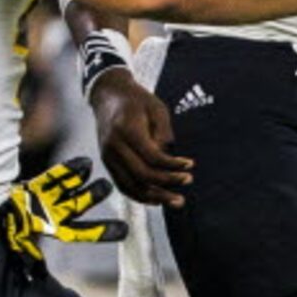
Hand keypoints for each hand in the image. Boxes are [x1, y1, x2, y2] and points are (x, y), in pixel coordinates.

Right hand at [6, 156, 127, 260]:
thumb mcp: (16, 252)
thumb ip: (27, 262)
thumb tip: (35, 278)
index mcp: (51, 232)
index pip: (81, 233)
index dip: (102, 231)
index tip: (125, 231)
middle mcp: (52, 215)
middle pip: (78, 207)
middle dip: (93, 197)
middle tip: (108, 188)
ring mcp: (44, 200)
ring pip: (68, 189)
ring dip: (82, 182)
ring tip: (95, 170)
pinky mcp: (33, 187)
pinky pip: (53, 178)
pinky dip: (67, 171)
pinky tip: (84, 164)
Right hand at [89, 70, 191, 208]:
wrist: (108, 95)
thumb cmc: (136, 100)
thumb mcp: (157, 109)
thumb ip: (164, 134)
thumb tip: (169, 161)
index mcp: (126, 130)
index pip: (152, 156)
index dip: (173, 165)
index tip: (190, 165)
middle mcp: (114, 146)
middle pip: (141, 175)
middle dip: (167, 183)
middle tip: (188, 182)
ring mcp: (107, 156)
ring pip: (130, 186)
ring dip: (155, 197)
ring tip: (176, 200)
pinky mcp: (107, 162)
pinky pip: (123, 185)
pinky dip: (140, 196)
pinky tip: (156, 199)